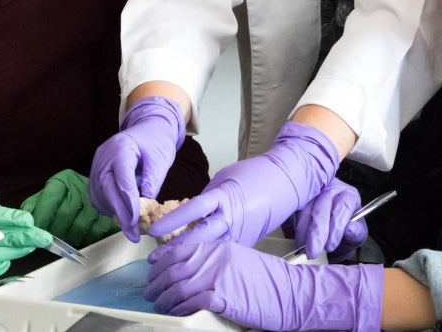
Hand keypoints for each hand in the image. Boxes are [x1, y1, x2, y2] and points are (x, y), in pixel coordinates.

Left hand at [21, 169, 117, 248]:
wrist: (92, 197)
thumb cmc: (63, 201)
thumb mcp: (44, 199)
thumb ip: (32, 207)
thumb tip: (23, 218)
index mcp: (63, 181)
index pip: (50, 197)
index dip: (42, 217)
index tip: (36, 231)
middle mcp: (81, 185)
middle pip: (65, 213)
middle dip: (55, 231)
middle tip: (49, 241)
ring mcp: (97, 199)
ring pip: (81, 224)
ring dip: (70, 237)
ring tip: (64, 241)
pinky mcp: (109, 212)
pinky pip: (96, 231)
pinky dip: (87, 239)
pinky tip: (81, 238)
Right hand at [88, 97, 185, 241]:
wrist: (148, 128)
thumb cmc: (156, 140)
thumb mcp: (161, 157)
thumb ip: (153, 178)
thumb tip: (146, 200)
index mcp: (120, 147)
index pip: (121, 179)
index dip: (128, 202)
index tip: (136, 220)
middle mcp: (104, 156)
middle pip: (107, 189)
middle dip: (120, 213)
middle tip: (132, 233)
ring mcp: (97, 164)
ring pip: (100, 194)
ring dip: (114, 212)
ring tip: (130, 227)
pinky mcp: (96, 173)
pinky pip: (98, 194)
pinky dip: (108, 206)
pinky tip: (121, 215)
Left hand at [146, 240, 383, 330]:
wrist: (292, 294)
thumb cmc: (270, 282)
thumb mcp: (241, 260)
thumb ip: (218, 260)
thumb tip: (194, 269)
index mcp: (221, 246)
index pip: (182, 248)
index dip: (163, 258)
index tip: (152, 267)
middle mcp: (216, 257)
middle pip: (175, 267)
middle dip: (158, 281)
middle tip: (151, 290)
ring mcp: (217, 275)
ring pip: (177, 285)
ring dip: (164, 298)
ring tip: (159, 304)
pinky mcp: (220, 296)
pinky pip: (188, 302)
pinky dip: (178, 309)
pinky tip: (175, 313)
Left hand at [148, 121, 337, 246]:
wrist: (287, 181)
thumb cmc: (257, 174)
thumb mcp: (225, 178)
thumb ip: (207, 196)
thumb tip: (189, 212)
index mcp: (224, 197)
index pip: (193, 210)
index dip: (172, 221)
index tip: (154, 231)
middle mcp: (232, 217)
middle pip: (199, 237)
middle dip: (175, 250)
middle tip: (156, 260)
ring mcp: (241, 233)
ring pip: (211, 250)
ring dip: (190, 258)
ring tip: (169, 267)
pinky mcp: (247, 242)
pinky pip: (224, 251)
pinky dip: (208, 258)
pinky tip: (193, 265)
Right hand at [288, 177, 367, 262]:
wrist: (332, 236)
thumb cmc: (346, 233)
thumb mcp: (356, 236)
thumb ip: (356, 232)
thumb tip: (350, 228)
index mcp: (349, 195)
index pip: (343, 206)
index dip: (336, 227)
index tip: (330, 246)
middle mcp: (330, 189)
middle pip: (321, 207)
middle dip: (316, 231)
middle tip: (313, 252)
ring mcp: (313, 191)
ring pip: (304, 209)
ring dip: (303, 232)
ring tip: (304, 249)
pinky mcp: (299, 198)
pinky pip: (293, 210)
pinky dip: (294, 227)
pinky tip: (298, 240)